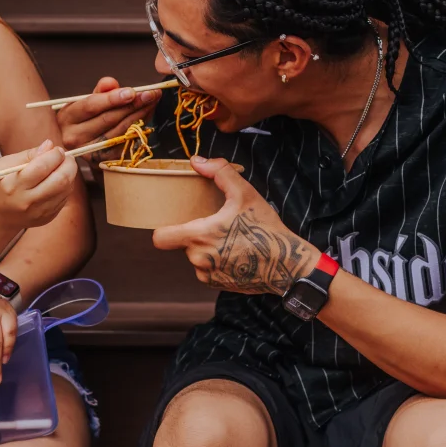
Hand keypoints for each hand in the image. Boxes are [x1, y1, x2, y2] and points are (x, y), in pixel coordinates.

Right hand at [0, 139, 76, 227]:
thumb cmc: (0, 183)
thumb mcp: (5, 165)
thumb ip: (28, 154)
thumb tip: (50, 145)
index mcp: (13, 185)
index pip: (42, 167)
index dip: (55, 155)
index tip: (57, 149)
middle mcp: (27, 201)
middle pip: (60, 180)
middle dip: (68, 164)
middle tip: (66, 157)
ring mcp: (39, 212)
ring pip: (66, 189)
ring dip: (69, 174)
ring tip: (61, 167)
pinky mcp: (47, 218)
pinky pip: (64, 198)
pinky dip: (65, 186)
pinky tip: (56, 181)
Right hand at [55, 77, 161, 156]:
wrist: (80, 142)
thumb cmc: (84, 118)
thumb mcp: (87, 101)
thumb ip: (101, 91)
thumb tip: (111, 83)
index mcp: (67, 118)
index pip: (91, 106)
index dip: (112, 98)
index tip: (132, 92)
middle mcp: (74, 137)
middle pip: (108, 119)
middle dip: (132, 105)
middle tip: (151, 94)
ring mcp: (89, 152)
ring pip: (119, 131)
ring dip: (139, 115)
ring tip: (152, 102)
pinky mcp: (103, 161)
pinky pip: (125, 142)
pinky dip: (139, 128)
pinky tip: (146, 116)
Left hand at [153, 156, 318, 293]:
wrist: (285, 265)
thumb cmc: (265, 228)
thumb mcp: (245, 194)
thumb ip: (219, 172)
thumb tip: (197, 161)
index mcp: (199, 236)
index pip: (160, 238)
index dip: (164, 228)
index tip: (176, 221)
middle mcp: (198, 259)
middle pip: (182, 243)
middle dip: (195, 234)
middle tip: (217, 225)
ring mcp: (207, 275)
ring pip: (195, 257)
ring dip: (206, 248)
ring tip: (230, 240)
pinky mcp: (217, 285)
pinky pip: (207, 269)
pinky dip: (216, 261)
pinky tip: (235, 254)